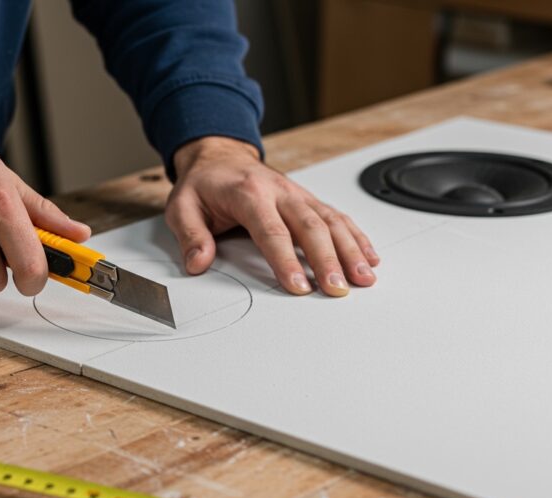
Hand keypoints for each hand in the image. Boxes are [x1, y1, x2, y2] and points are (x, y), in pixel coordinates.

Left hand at [167, 136, 378, 296]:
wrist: (219, 155)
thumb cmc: (204, 184)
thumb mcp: (182, 206)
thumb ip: (190, 235)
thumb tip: (198, 262)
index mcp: (248, 193)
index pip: (271, 230)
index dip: (286, 259)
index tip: (297, 285)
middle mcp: (279, 191)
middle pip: (310, 227)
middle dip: (327, 260)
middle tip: (337, 288)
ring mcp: (297, 195)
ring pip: (331, 221)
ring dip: (351, 250)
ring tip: (364, 277)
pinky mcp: (308, 200)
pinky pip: (337, 217)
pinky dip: (357, 237)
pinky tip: (370, 257)